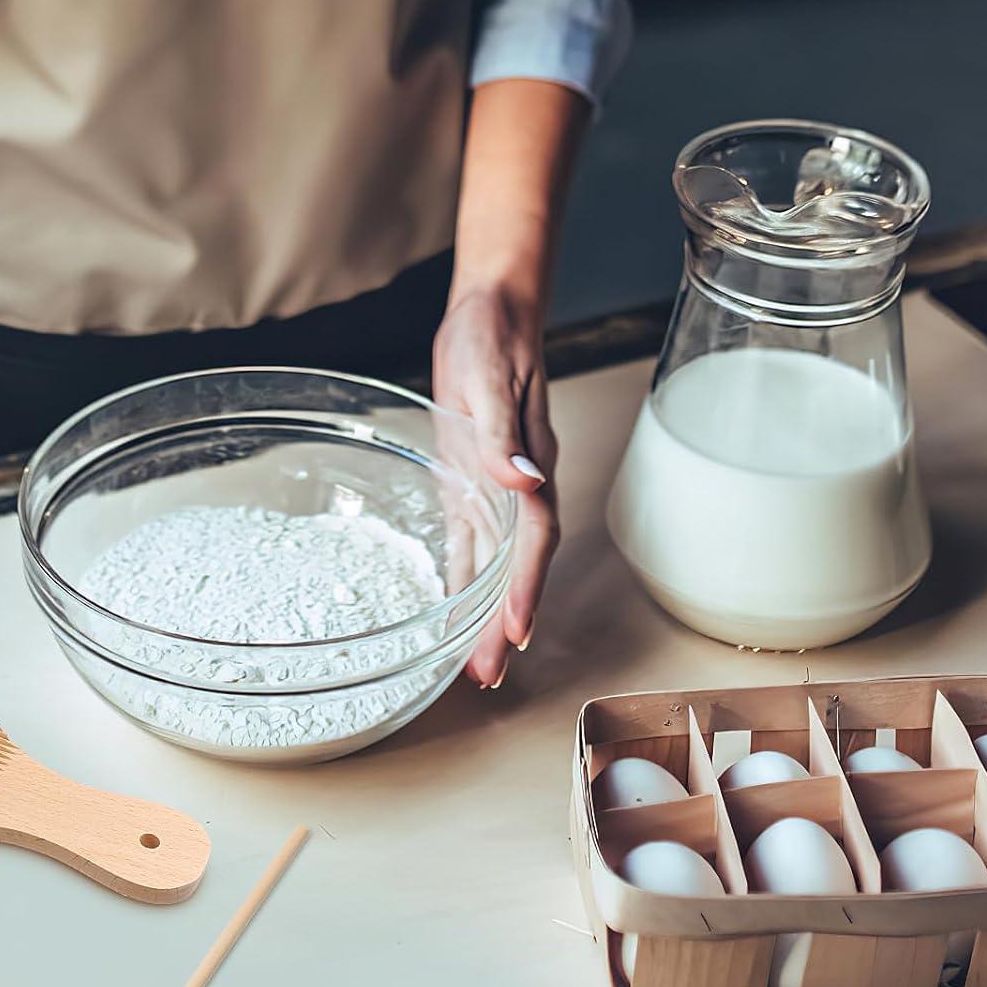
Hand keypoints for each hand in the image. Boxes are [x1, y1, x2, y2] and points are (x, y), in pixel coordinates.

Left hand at [433, 284, 558, 687]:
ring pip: (496, 560)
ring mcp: (498, 484)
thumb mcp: (492, 381)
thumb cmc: (493, 339)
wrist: (492, 311)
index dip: (523, 589)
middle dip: (504, 621)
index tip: (514, 634)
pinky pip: (473, 537)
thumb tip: (527, 481)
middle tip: (490, 676)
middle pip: (516, 565)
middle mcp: (519, 484)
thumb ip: (506, 435)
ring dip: (487, 610)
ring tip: (477, 663)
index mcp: (528, 465)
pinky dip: (467, 574)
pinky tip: (454, 604)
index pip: (531, 541)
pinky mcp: (472, 476)